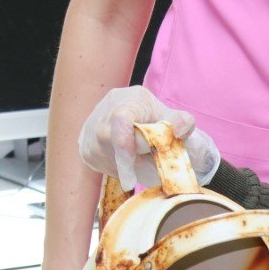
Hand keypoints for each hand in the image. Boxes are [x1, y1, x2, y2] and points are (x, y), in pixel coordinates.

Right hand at [77, 86, 219, 190]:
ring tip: (140, 160)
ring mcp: (91, 131)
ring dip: (128, 166)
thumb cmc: (153, 120)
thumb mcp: (169, 117)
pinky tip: (128, 161)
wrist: (129, 122)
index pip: (120, 119)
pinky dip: (120, 169)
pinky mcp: (86, 149)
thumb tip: (182, 128)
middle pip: (113, 142)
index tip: (133, 161)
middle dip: (134, 159)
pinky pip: (104, 165)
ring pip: (108, 158)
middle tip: (149, 163)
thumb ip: (182, 121)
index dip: (125, 142)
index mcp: (126, 100)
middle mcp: (104, 112)